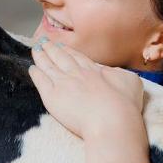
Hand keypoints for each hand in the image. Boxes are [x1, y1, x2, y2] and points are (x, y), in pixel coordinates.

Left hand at [27, 37, 145, 139]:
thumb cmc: (125, 105)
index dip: (68, 50)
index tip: (61, 46)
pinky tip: (32, 69)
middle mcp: (77, 73)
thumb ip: (118, 73)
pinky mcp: (52, 96)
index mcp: (95, 70)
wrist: (112, 120)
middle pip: (61, 57)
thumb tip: (109, 71)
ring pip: (48, 66)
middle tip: (43, 41)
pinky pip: (41, 81)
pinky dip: (36, 74)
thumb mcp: (131, 81)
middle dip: (52, 48)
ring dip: (41, 56)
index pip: (78, 57)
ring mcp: (63, 83)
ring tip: (35, 49)